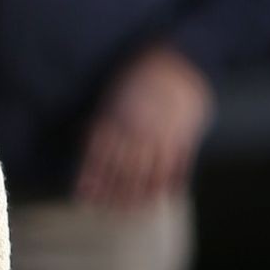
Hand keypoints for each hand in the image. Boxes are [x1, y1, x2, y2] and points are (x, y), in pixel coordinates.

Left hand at [73, 44, 215, 209]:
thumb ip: (102, 118)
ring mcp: (162, 134)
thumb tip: (86, 136)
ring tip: (133, 211)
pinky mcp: (185, 135)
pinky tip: (164, 197)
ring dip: (139, 195)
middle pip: (122, 170)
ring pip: (149, 173)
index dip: (92, 180)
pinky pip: (177, 166)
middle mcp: (136, 130)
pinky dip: (170, 183)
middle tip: (108, 211)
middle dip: (114, 194)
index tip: (85, 198)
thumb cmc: (140, 72)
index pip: (99, 157)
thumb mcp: (112, 93)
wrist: (179, 58)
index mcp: (115, 118)